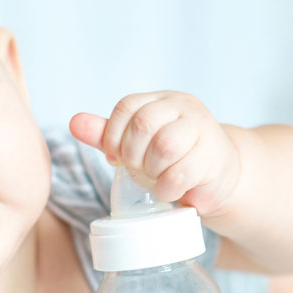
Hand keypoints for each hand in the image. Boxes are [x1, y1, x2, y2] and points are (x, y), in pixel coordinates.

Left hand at [70, 92, 240, 216]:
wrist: (218, 176)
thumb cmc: (173, 158)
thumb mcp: (137, 143)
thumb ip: (107, 133)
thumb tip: (74, 122)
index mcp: (163, 100)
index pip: (127, 106)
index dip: (113, 135)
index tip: (116, 158)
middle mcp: (184, 108)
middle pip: (144, 124)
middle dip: (133, 155)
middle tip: (138, 170)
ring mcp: (203, 130)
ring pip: (164, 146)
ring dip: (152, 171)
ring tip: (155, 179)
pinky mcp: (214, 158)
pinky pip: (181, 173)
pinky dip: (167, 188)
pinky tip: (168, 191)